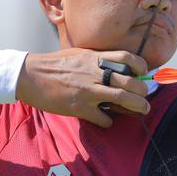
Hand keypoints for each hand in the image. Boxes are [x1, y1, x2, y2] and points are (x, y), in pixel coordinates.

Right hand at [15, 48, 149, 126]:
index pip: (127, 57)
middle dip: (143, 91)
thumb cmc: (54, 64)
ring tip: (142, 110)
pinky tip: (107, 120)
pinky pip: (103, 117)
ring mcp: (88, 90)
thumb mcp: (79, 55)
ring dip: (137, 106)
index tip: (144, 72)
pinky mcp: (79, 107)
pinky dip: (109, 121)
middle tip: (145, 98)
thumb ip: (97, 60)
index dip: (140, 65)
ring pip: (122, 99)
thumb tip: (116, 67)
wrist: (30, 75)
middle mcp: (94, 73)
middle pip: (130, 82)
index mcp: (95, 58)